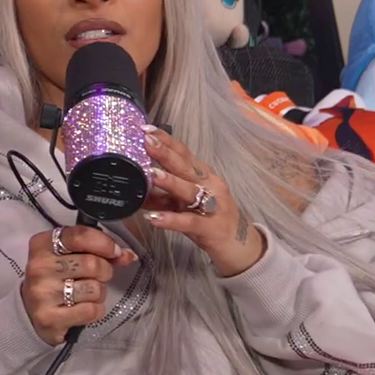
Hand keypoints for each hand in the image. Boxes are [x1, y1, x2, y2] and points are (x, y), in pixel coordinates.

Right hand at [21, 224, 136, 345]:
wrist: (31, 314)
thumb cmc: (55, 279)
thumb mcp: (70, 257)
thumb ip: (98, 251)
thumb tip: (127, 255)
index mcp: (42, 244)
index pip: (80, 236)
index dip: (105, 244)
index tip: (115, 252)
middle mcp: (39, 266)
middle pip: (92, 264)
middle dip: (104, 271)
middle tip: (96, 277)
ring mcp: (42, 293)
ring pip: (95, 288)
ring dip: (99, 293)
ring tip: (86, 294)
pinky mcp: (49, 318)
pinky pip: (91, 310)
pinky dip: (94, 311)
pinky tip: (82, 309)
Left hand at [139, 125, 265, 276]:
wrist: (238, 245)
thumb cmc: (208, 219)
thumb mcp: (184, 204)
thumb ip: (161, 196)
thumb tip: (136, 187)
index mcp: (203, 176)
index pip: (184, 153)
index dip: (166, 140)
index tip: (146, 128)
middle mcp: (210, 186)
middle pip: (186, 166)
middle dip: (165, 153)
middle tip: (146, 141)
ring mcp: (213, 206)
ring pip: (190, 191)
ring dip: (170, 182)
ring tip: (152, 174)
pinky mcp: (210, 227)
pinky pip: (188, 222)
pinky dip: (170, 219)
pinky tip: (153, 217)